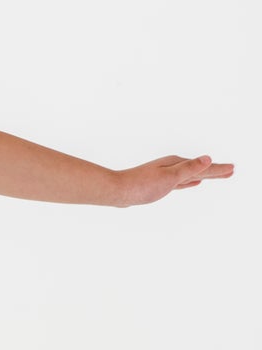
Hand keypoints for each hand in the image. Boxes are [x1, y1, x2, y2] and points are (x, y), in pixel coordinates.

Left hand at [114, 153, 234, 206]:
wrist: (117, 191)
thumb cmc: (141, 185)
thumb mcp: (170, 177)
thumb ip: (190, 169)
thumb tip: (207, 158)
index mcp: (177, 164)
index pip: (203, 167)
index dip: (218, 169)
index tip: (232, 169)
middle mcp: (172, 167)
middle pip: (199, 169)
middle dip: (215, 170)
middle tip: (231, 170)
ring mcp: (165, 175)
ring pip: (191, 175)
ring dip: (204, 174)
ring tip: (215, 175)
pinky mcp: (159, 184)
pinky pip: (182, 181)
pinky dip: (190, 181)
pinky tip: (192, 182)